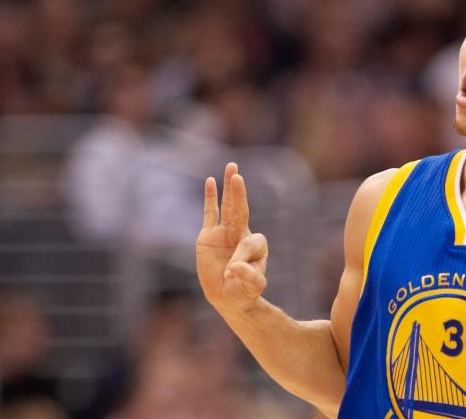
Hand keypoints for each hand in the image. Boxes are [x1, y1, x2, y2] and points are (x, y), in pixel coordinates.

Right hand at [196, 163, 268, 312]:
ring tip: (232, 167)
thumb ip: (248, 277)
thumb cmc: (244, 292)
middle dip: (239, 193)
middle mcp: (241, 233)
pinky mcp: (209, 236)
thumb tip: (235, 268)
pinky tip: (211, 181)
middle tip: (238, 175)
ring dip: (229, 188)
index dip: (242, 258)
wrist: (230, 297)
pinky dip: (210, 197)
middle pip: (241, 209)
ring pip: (227, 206)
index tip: (233, 274)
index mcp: (256, 246)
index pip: (250, 243)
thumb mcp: (251, 288)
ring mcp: (225, 232)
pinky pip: (210, 213)